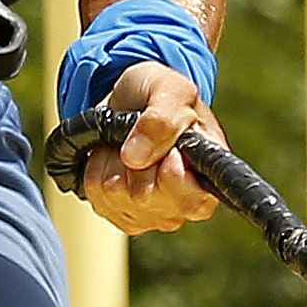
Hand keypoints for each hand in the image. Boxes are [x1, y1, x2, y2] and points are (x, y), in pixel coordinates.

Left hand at [77, 62, 220, 234]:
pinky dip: (98, 169)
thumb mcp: (169, 90)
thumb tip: (134, 158)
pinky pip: (96, 196)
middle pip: (144, 197)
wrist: (132, 101)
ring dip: (112, 160)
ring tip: (127, 143)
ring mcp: (153, 215)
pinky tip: (114, 157)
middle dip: (134, 159)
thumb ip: (161, 119)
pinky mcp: (123, 216)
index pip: (192, 201)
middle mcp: (184, 205)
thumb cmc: (161, 94)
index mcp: (210, 177)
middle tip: (142, 136)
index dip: (172, 176)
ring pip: (114, 194)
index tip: (168, 152)